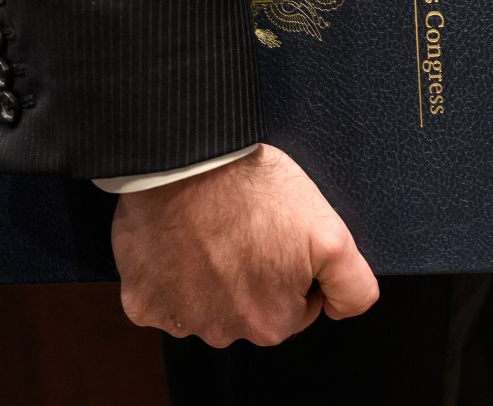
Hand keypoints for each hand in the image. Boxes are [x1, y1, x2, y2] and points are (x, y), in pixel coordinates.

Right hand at [112, 143, 377, 347]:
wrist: (190, 160)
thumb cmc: (258, 190)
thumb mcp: (332, 234)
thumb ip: (351, 285)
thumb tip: (341, 311)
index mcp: (271, 323)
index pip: (297, 308)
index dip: (296, 270)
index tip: (283, 238)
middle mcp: (223, 333)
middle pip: (251, 310)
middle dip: (256, 276)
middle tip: (249, 229)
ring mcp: (178, 319)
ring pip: (207, 305)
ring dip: (212, 276)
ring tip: (216, 230)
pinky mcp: (141, 300)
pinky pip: (162, 295)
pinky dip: (171, 273)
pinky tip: (183, 240)